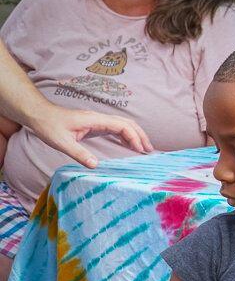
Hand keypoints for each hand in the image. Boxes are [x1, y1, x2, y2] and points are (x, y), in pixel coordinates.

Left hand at [30, 102, 152, 167]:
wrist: (39, 115)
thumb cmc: (49, 126)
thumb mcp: (62, 142)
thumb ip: (79, 153)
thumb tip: (95, 166)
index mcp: (94, 120)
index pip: (121, 126)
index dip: (133, 137)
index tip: (140, 150)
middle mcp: (99, 118)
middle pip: (127, 123)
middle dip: (140, 135)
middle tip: (149, 150)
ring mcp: (98, 120)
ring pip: (123, 124)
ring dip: (135, 135)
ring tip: (143, 149)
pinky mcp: (95, 124)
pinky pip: (115, 128)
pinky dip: (125, 136)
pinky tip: (127, 145)